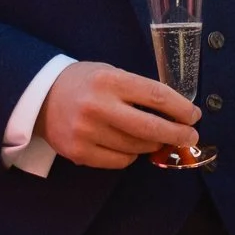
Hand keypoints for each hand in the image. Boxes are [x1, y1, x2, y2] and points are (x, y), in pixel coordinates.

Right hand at [35, 61, 198, 169]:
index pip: (156, 96)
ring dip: (152, 144)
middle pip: (150, 127)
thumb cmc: (84, 83)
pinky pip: (120, 161)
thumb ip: (138, 91)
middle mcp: (98, 107)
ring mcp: (86, 132)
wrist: (40, 96)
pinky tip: (128, 146)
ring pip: (137, 147)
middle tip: (190, 137)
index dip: (181, 108)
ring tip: (154, 138)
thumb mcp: (110, 73)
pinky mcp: (79, 153)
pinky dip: (131, 155)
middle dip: (178, 134)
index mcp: (109, 81)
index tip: (194, 116)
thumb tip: (176, 113)